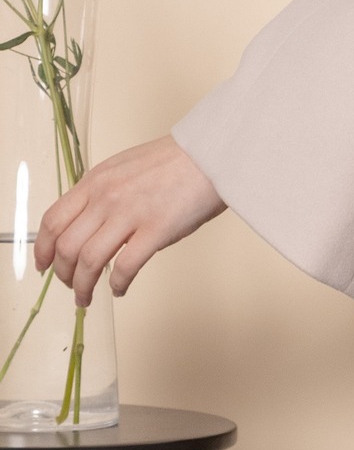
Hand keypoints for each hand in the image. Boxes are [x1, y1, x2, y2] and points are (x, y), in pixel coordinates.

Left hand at [34, 134, 226, 308]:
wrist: (214, 151)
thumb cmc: (177, 160)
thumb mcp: (125, 167)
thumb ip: (102, 192)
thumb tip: (87, 226)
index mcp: (97, 180)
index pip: (53, 220)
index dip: (42, 249)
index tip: (44, 265)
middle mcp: (107, 196)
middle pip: (67, 247)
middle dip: (63, 275)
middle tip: (71, 286)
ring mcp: (131, 212)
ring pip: (89, 262)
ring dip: (83, 287)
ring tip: (87, 297)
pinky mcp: (156, 229)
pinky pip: (124, 268)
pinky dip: (117, 285)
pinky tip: (120, 288)